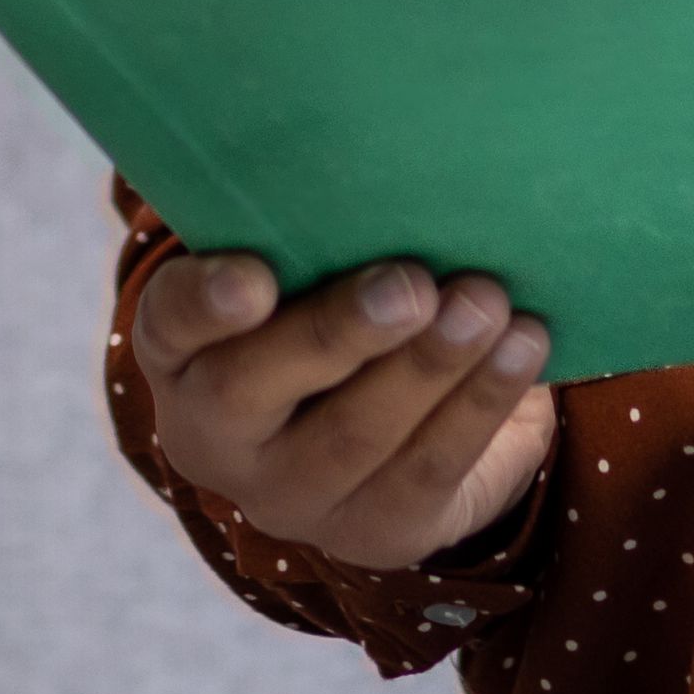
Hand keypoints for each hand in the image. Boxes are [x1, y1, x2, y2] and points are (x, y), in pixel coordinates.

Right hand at [127, 252, 556, 573]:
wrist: (397, 436)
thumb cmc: (344, 312)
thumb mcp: (310, 273)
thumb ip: (323, 234)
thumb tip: (402, 159)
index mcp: (181, 354)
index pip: (169, 323)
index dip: (205, 302)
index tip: (255, 275)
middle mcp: (215, 436)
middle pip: (252, 390)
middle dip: (337, 333)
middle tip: (411, 284)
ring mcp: (288, 498)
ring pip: (352, 435)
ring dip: (429, 365)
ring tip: (486, 301)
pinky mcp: (372, 534)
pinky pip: (428, 470)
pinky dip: (482, 403)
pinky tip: (524, 345)